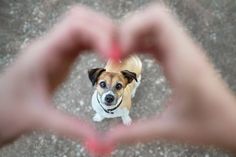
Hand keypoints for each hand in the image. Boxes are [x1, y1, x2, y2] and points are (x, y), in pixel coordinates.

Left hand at [0, 6, 115, 147]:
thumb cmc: (8, 113)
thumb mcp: (40, 119)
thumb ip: (72, 128)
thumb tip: (101, 142)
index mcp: (43, 54)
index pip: (75, 27)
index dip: (100, 34)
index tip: (115, 55)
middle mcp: (50, 45)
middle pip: (82, 19)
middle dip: (105, 30)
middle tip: (121, 53)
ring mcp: (55, 49)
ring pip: (84, 27)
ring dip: (103, 35)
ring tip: (117, 54)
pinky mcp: (61, 56)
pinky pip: (83, 40)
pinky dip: (98, 43)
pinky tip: (107, 56)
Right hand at [107, 4, 235, 149]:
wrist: (231, 124)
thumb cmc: (208, 125)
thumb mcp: (169, 129)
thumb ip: (136, 133)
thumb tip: (109, 138)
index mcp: (184, 62)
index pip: (158, 20)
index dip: (132, 28)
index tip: (118, 52)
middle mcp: (184, 50)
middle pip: (153, 17)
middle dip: (128, 30)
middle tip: (114, 53)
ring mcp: (182, 51)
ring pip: (154, 26)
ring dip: (133, 36)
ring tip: (119, 56)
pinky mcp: (179, 56)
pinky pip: (156, 39)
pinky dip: (139, 43)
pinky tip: (130, 57)